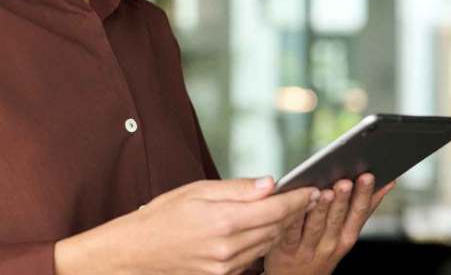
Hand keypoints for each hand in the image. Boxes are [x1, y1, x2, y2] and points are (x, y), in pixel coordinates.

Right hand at [56, 176, 316, 274]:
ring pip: (268, 244)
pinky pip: (252, 258)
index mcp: (223, 220)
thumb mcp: (196, 191)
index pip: (274, 209)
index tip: (312, 190)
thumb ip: (236, 189)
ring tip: (288, 211)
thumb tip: (270, 183)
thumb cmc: (161, 216)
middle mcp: (228, 247)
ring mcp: (226, 266)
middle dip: (294, 212)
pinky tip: (263, 230)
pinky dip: (262, 242)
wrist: (137, 251)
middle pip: (276, 228)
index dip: (298, 199)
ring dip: (281, 227)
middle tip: (308, 197)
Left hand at [263, 173, 395, 274]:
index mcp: (345, 237)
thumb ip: (357, 210)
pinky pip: (289, 230)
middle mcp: (330, 244)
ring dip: (322, 208)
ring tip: (326, 191)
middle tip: (347, 181)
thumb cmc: (320, 249)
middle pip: (338, 218)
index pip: (359, 214)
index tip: (369, 177)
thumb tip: (382, 182)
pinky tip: (296, 204)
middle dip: (344, 198)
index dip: (365, 196)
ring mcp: (308, 248)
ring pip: (316, 225)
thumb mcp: (345, 233)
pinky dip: (294, 218)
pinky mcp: (285, 249)